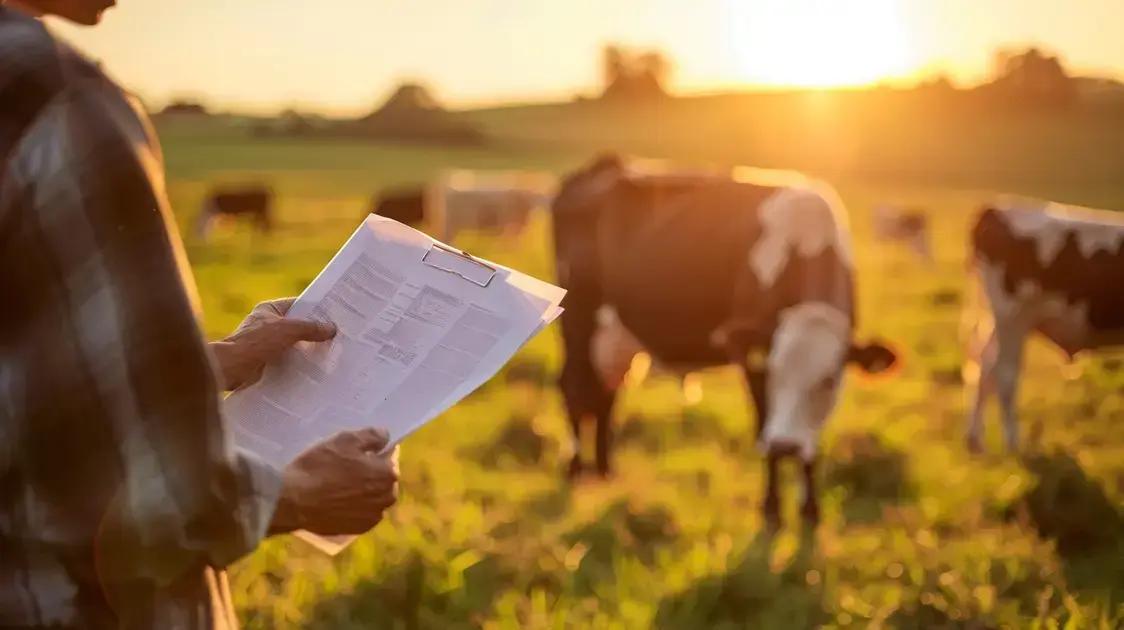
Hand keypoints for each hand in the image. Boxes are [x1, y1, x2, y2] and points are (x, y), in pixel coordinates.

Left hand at [210, 298, 335, 389]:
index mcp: (270, 310)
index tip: (335, 315)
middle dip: (315, 332)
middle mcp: (268, 325)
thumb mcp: (289, 330)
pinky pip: (288, 360)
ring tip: (332, 353)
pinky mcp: (266, 361)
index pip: (298, 304)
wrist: (232, 368)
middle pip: (298, 326)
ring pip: (294, 344)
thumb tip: (332, 329)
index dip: (316, 309)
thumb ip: (311, 328)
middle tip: (338, 336)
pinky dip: (299, 363)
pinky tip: (315, 368)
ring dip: (308, 350)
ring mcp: (266, 344)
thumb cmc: (257, 343)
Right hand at [269, 429, 398, 535]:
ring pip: (374, 498)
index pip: (389, 458)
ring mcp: (372, 516)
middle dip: (371, 474)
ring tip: (341, 486)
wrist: (294, 501)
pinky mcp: (357, 530)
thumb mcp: (345, 440)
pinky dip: (355, 508)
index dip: (374, 454)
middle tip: (348, 469)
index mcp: (388, 474)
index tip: (358, 453)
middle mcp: (386, 497)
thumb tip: (386, 436)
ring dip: (365, 492)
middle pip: (383, 480)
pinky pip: (362, 514)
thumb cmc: (321, 466)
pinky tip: (339, 502)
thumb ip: (372, 436)